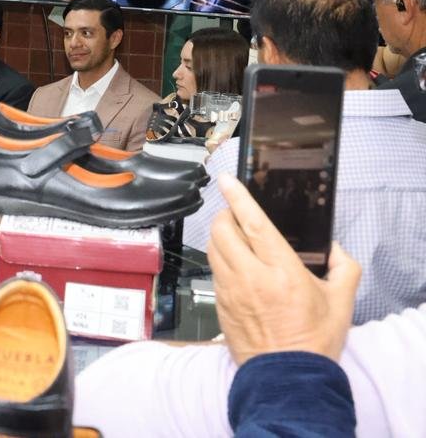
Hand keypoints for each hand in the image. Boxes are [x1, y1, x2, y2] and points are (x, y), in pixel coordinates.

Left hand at [207, 174, 360, 363]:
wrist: (287, 378)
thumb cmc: (313, 341)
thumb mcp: (341, 302)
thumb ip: (344, 268)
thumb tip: (335, 248)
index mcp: (281, 271)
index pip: (252, 223)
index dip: (238, 198)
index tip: (227, 180)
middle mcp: (250, 277)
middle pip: (222, 230)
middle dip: (225, 215)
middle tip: (235, 214)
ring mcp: (230, 291)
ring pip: (212, 249)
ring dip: (219, 236)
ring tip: (233, 235)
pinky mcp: (220, 304)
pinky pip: (213, 272)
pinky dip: (220, 261)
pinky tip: (234, 265)